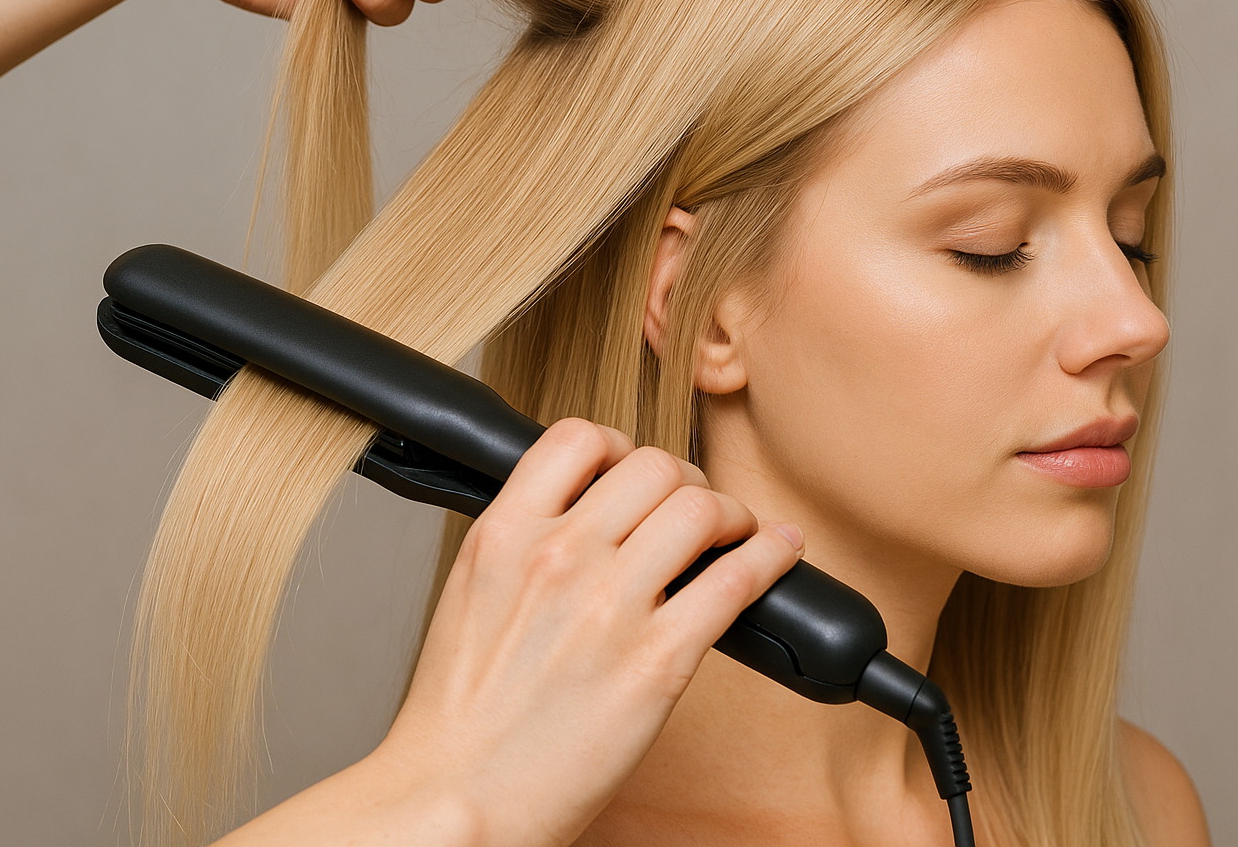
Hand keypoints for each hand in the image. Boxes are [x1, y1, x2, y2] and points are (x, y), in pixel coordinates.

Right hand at [370, 419, 804, 845]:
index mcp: (503, 534)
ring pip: (700, 509)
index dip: (621, 447)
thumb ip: (524, 546)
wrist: (458, 799)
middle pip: (653, 466)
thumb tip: (585, 518)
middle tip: (694, 509)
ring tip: (734, 533)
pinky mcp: (657, 661)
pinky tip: (779, 552)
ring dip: (730, 513)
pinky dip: (770, 556)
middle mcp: (557, 555)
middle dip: (685, 481)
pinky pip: (735, 579)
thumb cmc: (461, 716)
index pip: (578, 439)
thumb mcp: (471, 596)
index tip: (635, 470)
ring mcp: (608, 606)